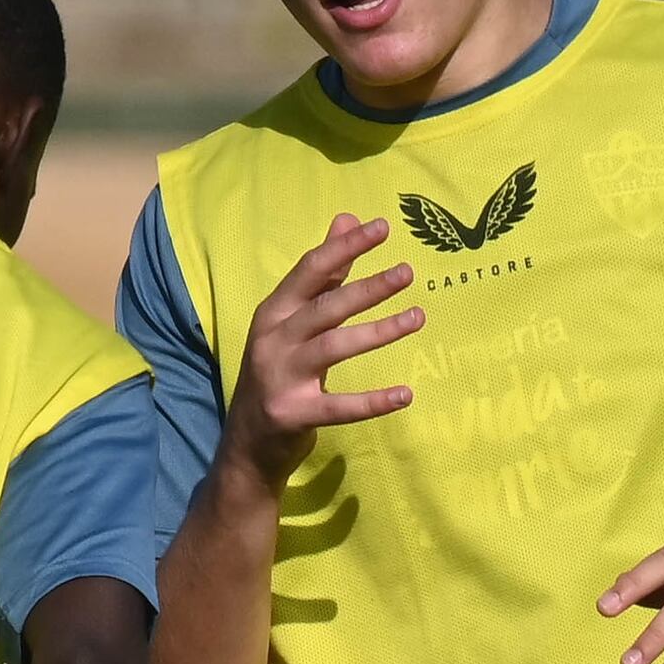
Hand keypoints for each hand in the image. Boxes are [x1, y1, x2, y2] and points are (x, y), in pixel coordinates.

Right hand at [224, 213, 423, 480]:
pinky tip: (405, 394)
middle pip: (325, 306)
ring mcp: (280, 377)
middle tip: (407, 272)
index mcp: (273, 312)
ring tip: (417, 318)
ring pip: (334, 347)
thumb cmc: (277, 372)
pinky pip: (339, 406)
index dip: (345, 247)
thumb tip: (346, 220)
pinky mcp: (293, 414)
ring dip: (378, 332)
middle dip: (367, 287)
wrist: (246, 444)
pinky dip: (373, 402)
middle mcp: (272, 340)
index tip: (382, 227)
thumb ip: (323, 275)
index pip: (311, 270)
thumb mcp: (292, 322)